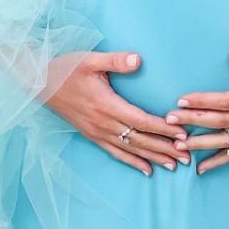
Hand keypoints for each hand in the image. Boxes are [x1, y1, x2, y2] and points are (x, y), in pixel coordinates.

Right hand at [43, 49, 190, 175]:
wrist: (39, 84)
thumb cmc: (65, 69)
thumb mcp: (89, 59)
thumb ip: (115, 60)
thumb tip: (138, 60)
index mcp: (106, 105)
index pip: (141, 121)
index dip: (163, 129)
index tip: (182, 134)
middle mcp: (103, 123)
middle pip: (140, 140)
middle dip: (165, 148)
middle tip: (188, 156)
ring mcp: (97, 132)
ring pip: (130, 149)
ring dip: (153, 158)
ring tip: (174, 166)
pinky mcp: (92, 136)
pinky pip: (115, 153)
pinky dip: (132, 162)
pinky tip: (147, 169)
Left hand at [166, 48, 228, 173]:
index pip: (224, 102)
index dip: (202, 101)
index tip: (181, 100)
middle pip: (219, 122)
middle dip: (192, 121)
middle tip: (169, 119)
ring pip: (223, 141)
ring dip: (199, 144)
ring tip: (177, 145)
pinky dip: (217, 162)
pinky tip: (199, 168)